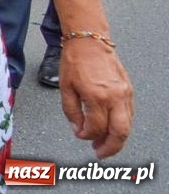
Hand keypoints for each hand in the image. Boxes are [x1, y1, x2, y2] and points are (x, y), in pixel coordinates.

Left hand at [59, 38, 133, 157]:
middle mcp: (114, 97)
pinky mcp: (129, 90)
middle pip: (120, 132)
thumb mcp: (65, 87)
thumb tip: (78, 129)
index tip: (80, 136)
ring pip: (127, 125)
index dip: (87, 136)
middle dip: (110, 147)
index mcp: (96, 96)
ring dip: (117, 139)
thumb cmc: (74, 61)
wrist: (89, 41)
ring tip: (104, 143)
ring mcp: (125, 94)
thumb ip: (71, 111)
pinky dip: (121, 125)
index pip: (96, 127)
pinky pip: (129, 114)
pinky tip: (111, 128)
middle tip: (99, 152)